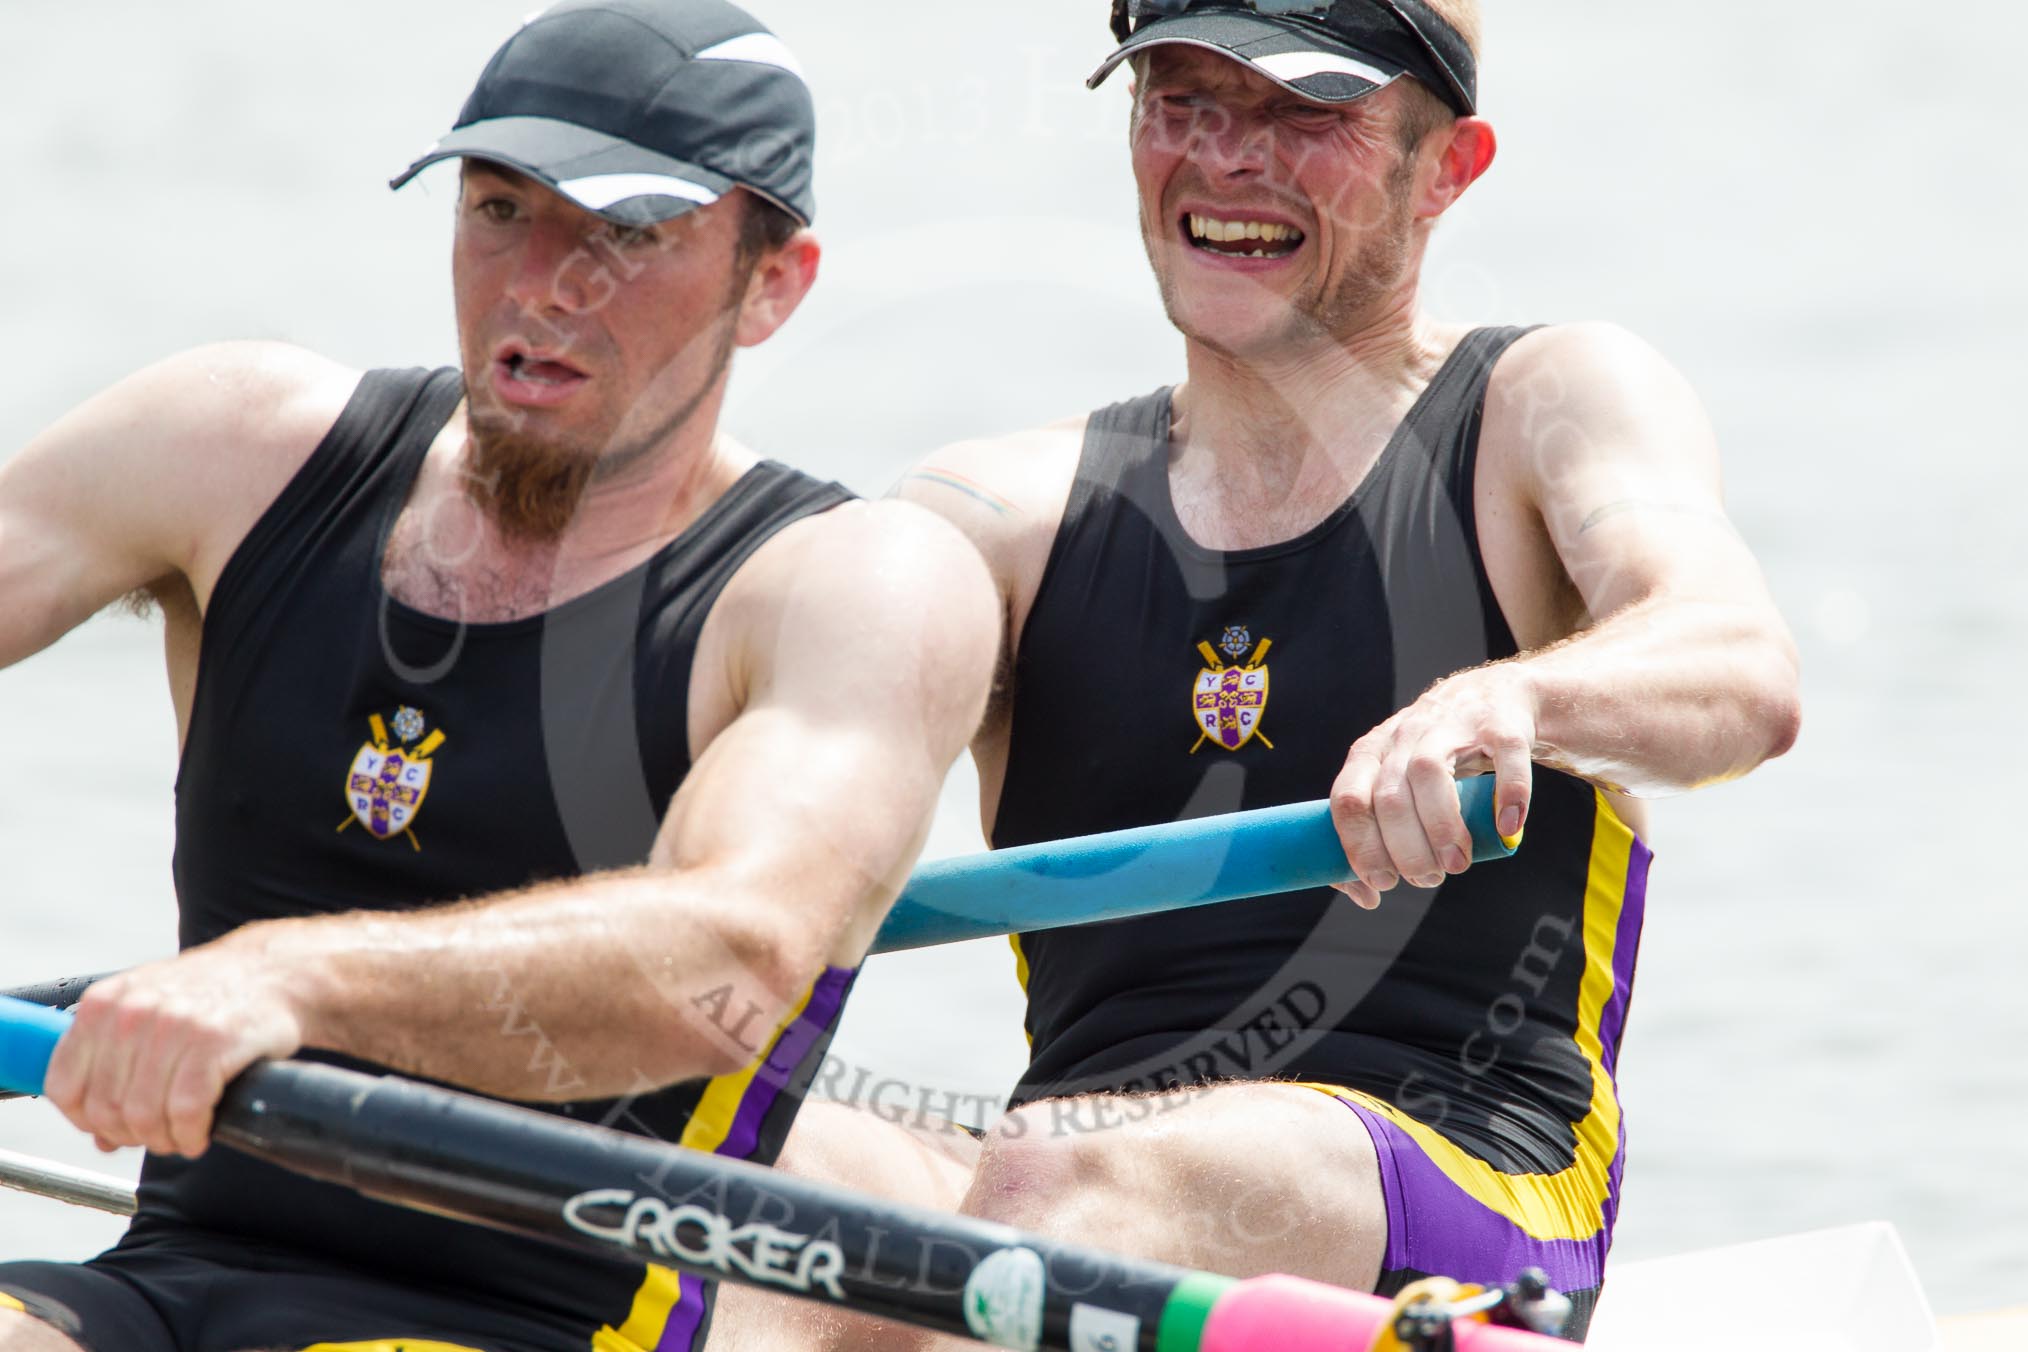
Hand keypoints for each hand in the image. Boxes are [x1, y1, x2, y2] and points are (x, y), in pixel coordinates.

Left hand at [43, 938, 307, 1157]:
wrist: (274, 973)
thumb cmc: (209, 997)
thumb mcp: (148, 1011)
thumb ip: (115, 1066)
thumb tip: (101, 1135)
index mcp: (103, 1003)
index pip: (64, 1086)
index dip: (85, 1119)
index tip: (110, 1128)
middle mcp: (132, 1012)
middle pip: (106, 1109)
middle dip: (130, 1134)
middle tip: (156, 1135)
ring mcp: (173, 1026)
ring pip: (144, 1116)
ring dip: (163, 1140)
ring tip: (181, 1135)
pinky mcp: (214, 1042)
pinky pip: (186, 1112)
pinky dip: (191, 1134)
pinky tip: (200, 1132)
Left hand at [1328, 665, 1535, 908]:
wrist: (1498, 697)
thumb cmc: (1439, 757)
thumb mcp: (1398, 784)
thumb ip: (1377, 836)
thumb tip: (1365, 896)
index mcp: (1372, 752)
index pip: (1347, 801)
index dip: (1361, 847)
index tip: (1382, 883)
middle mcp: (1404, 734)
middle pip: (1388, 797)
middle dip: (1406, 850)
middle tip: (1428, 879)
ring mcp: (1451, 724)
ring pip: (1428, 773)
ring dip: (1441, 829)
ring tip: (1457, 865)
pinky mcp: (1500, 723)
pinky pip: (1503, 757)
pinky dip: (1508, 795)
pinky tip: (1507, 827)